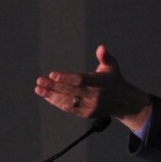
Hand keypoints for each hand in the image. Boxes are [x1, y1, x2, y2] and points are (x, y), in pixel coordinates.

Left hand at [34, 45, 150, 130]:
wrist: (122, 101)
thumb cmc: (113, 79)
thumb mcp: (112, 66)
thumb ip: (105, 57)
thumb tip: (101, 47)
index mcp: (100, 83)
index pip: (80, 81)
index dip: (65, 78)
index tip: (51, 75)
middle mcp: (95, 96)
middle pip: (71, 91)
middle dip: (53, 86)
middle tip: (39, 81)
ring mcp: (90, 107)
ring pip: (68, 102)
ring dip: (51, 96)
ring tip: (38, 89)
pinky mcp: (86, 114)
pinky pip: (69, 108)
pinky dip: (57, 102)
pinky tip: (47, 96)